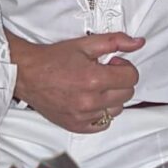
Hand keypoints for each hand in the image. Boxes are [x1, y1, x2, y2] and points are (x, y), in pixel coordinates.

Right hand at [6, 29, 143, 132]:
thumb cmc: (55, 58)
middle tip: (105, 72)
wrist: (28, 75)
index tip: (113, 64)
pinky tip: (91, 100)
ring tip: (96, 86)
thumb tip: (138, 43)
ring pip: (116, 110)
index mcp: (94, 78)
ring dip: (112, 98)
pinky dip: (101, 113)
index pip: (131, 78)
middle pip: (127, 95)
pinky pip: (102, 124)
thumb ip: (115, 42)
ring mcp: (83, 116)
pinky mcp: (75, 126)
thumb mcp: (86, 44)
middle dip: (120, 81)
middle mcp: (90, 100)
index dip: (125, 68)